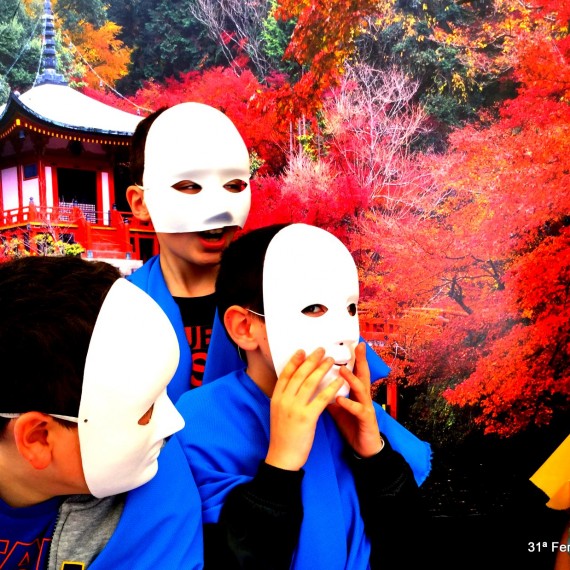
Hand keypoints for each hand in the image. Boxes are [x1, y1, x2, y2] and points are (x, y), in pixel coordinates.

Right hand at [266, 348, 344, 470]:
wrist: (282, 457)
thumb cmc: (282, 436)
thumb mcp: (277, 413)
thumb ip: (284, 399)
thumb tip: (292, 386)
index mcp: (276, 398)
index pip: (285, 374)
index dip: (294, 361)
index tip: (302, 350)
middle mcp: (284, 400)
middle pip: (299, 375)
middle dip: (311, 360)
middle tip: (321, 350)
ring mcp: (294, 408)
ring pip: (310, 383)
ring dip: (322, 369)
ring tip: (331, 360)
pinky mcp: (307, 417)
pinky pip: (321, 398)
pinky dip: (331, 388)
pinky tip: (339, 381)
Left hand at [327, 342, 382, 457]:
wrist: (363, 448)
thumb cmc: (350, 424)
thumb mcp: (337, 407)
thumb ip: (328, 394)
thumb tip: (313, 382)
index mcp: (355, 392)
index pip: (354, 371)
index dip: (354, 358)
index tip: (352, 343)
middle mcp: (362, 396)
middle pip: (363, 374)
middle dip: (361, 360)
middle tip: (358, 347)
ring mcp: (366, 407)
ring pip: (361, 389)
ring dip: (352, 379)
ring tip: (342, 370)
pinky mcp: (366, 420)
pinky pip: (357, 410)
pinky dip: (348, 404)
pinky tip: (339, 400)